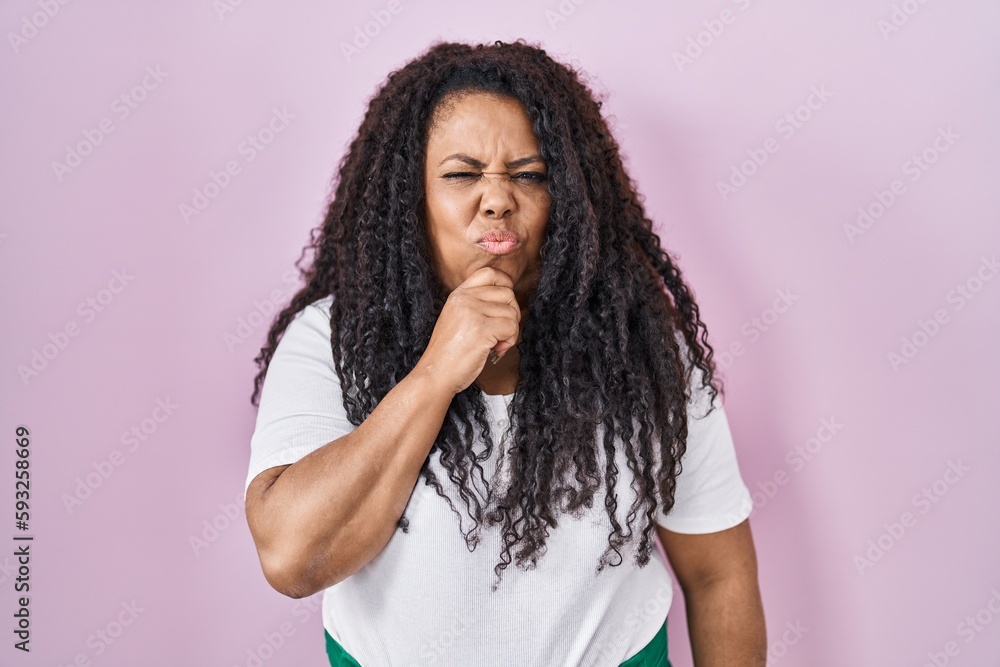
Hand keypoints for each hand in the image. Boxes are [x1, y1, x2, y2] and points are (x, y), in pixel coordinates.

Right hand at [415, 267, 520, 395]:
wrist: (436, 374)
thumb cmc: (450, 352)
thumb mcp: (459, 318)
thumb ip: (477, 305)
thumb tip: (510, 302)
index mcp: (458, 295)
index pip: (489, 273)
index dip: (505, 285)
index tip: (505, 305)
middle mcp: (464, 298)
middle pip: (507, 293)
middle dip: (512, 314)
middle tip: (501, 333)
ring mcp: (472, 312)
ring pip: (512, 312)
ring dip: (511, 332)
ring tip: (496, 344)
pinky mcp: (481, 328)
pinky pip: (511, 327)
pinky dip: (510, 341)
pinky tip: (496, 350)